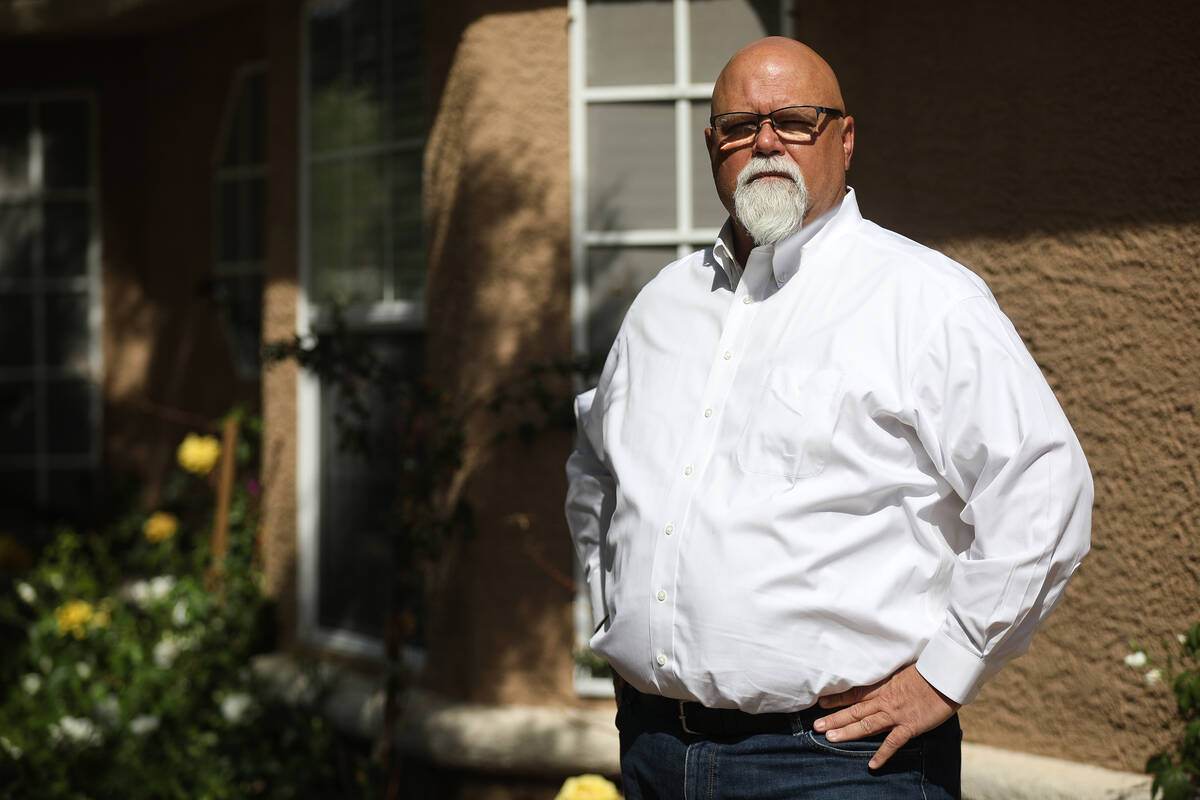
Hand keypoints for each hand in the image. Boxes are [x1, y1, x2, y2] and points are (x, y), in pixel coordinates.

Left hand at [812, 665, 959, 768]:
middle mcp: (885, 701)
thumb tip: (882, 684)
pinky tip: (872, 765)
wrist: (945, 676)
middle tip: (816, 726)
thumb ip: (890, 682)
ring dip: (848, 732)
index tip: (820, 703)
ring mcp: (896, 714)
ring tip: (831, 739)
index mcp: (883, 687)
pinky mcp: (909, 726)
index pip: (855, 693)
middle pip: (855, 710)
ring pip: (866, 725)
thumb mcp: (902, 673)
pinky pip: (893, 742)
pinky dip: (882, 754)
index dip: (837, 699)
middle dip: (834, 718)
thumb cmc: (927, 672)